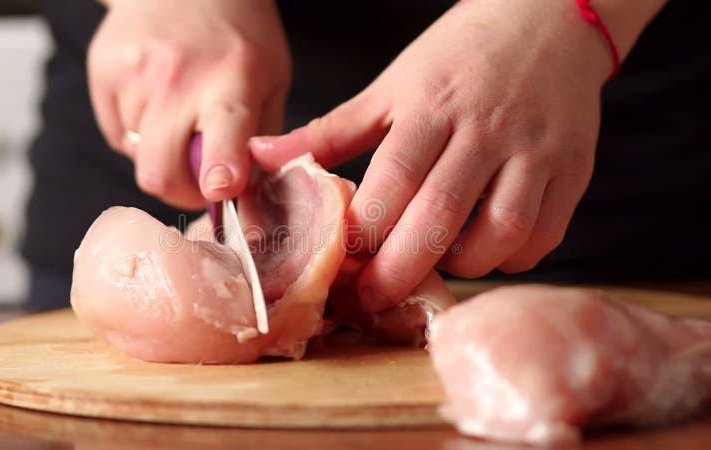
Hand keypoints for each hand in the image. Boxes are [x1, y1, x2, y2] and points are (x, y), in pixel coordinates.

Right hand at [89, 0, 289, 207]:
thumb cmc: (236, 37)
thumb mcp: (272, 81)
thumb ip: (261, 140)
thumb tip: (248, 196)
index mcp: (233, 76)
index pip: (224, 125)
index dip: (220, 164)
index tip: (219, 188)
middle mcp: (178, 74)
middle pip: (159, 168)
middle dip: (179, 190)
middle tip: (199, 180)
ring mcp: (134, 72)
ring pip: (138, 155)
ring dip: (161, 152)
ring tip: (179, 114)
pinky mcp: (103, 70)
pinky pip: (118, 135)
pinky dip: (138, 133)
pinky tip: (155, 100)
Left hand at [250, 0, 614, 310]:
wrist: (547, 19)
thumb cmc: (458, 57)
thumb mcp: (391, 86)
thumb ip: (331, 131)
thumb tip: (263, 157)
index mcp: (431, 106)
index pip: (393, 179)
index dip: (364, 230)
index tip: (342, 262)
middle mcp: (486, 130)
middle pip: (440, 216)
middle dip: (399, 271)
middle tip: (372, 299)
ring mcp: (535, 151)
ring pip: (500, 232)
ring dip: (460, 267)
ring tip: (432, 266)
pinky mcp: (572, 170)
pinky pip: (545, 234)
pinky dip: (511, 259)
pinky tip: (483, 254)